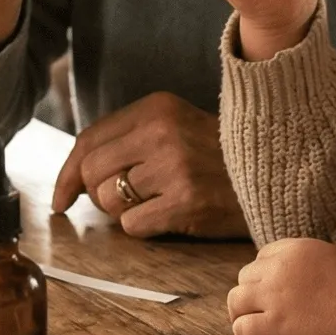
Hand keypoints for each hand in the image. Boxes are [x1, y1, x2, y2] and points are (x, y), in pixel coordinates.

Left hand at [52, 93, 249, 239]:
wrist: (273, 174)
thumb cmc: (215, 156)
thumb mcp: (173, 128)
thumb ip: (126, 141)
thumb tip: (73, 178)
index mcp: (157, 107)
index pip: (90, 139)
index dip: (68, 172)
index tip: (61, 197)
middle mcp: (162, 132)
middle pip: (92, 171)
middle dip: (97, 193)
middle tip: (123, 199)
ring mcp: (174, 167)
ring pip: (109, 200)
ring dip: (123, 210)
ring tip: (155, 202)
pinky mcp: (186, 201)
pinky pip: (133, 225)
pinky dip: (144, 227)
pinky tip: (169, 215)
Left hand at [227, 238, 335, 334]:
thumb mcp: (331, 258)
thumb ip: (305, 261)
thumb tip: (290, 273)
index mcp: (294, 249)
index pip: (261, 257)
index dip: (265, 275)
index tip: (273, 289)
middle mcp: (278, 268)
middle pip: (245, 277)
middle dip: (252, 292)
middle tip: (261, 308)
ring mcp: (274, 297)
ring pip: (235, 299)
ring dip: (240, 311)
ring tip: (250, 322)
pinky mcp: (275, 326)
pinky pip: (242, 328)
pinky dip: (245, 334)